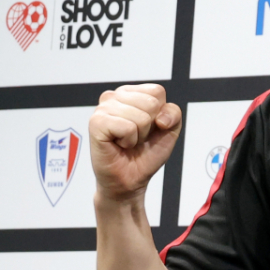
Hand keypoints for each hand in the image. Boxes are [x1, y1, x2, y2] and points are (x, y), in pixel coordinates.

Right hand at [89, 84, 181, 202]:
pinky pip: (128, 128)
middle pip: (151, 103)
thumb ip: (174, 113)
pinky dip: (129, 141)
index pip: (157, 91)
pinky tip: (119, 144)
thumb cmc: (146, 152)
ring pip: (141, 116)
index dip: (160, 114)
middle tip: (136, 137)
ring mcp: (103, 108)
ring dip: (139, 135)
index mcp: (131, 93)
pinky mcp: (96, 122)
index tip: (149, 128)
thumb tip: (160, 118)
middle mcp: (114, 97)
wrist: (131, 178)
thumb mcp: (170, 130)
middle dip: (150, 126)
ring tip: (127, 141)